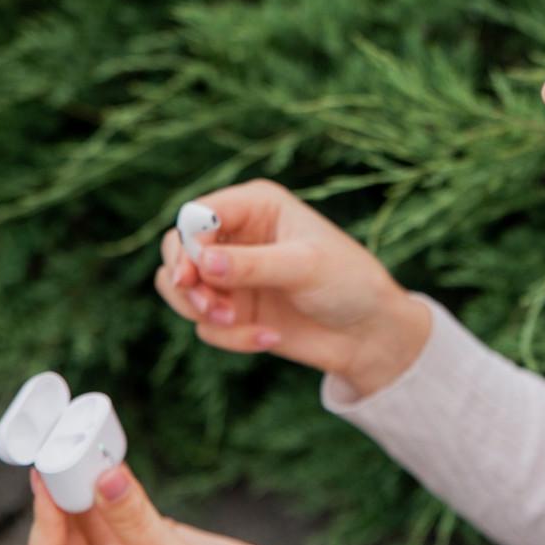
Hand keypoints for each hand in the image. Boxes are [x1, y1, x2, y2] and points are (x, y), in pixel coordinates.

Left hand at [26, 464, 274, 544]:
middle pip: (64, 534)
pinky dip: (113, 483)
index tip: (44, 476)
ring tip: (82, 446)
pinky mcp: (146, 539)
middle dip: (60, 493)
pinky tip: (110, 459)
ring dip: (84, 482)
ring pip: (89, 517)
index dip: (42, 520)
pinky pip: (119, 510)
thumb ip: (134, 519)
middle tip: (62, 449)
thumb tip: (106, 477)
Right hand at [153, 178, 412, 377]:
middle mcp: (238, 235)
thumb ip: (252, 265)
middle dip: (185, 279)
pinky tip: (268, 338)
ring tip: (232, 322)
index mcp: (257, 206)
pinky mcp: (231, 309)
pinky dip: (228, 336)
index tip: (195, 273)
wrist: (368, 332)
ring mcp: (231, 273)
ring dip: (198, 310)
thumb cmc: (348, 283)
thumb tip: (202, 262)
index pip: (199, 213)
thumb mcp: (304, 267)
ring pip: (178, 287)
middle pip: (177, 247)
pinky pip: (203, 323)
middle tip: (207, 306)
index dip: (189, 242)